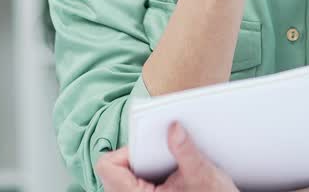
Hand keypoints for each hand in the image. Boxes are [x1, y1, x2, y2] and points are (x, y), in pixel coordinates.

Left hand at [97, 122, 238, 191]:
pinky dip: (148, 172)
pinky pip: (133, 181)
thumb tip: (174, 127)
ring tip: (165, 163)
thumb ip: (185, 150)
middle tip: (160, 154)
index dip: (126, 151)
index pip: (108, 165)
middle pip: (114, 168)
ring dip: (143, 164)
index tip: (149, 147)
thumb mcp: (201, 175)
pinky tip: (167, 172)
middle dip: (137, 155)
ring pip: (123, 174)